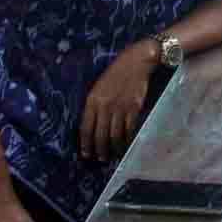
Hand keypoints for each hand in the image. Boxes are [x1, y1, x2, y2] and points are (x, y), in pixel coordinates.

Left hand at [80, 41, 153, 160]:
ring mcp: (120, 108)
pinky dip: (127, 139)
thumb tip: (93, 123)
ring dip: (113, 148)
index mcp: (92, 100)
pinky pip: (129, 129)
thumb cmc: (116, 73)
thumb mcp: (98, 86)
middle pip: (100, 135)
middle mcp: (105, 106)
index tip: (86, 153)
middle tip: (100, 159)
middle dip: (99, 149)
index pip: (86, 128)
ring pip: (115, 135)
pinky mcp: (134, 109)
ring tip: (112, 155)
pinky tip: (125, 144)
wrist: (136, 62)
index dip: (85, 143)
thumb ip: (94, 104)